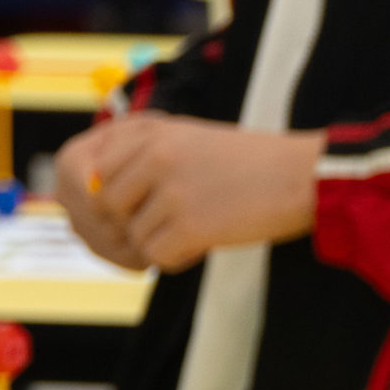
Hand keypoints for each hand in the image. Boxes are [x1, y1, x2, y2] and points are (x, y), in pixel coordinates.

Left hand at [56, 113, 323, 272]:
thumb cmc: (249, 164)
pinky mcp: (190, 224)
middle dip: (121, 228)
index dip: (96, 199)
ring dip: (157, 244)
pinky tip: (202, 246)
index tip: (116, 214)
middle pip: (103, 207)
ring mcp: (169, 190)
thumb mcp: (184, 141)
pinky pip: (157, 257)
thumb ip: (136, 160)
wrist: (302, 177)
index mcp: (146, 130)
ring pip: (132, 236)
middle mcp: (152, 156)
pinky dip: (176, 259)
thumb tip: (92, 203)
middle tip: (151, 237)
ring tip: (193, 233)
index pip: (86, 170)